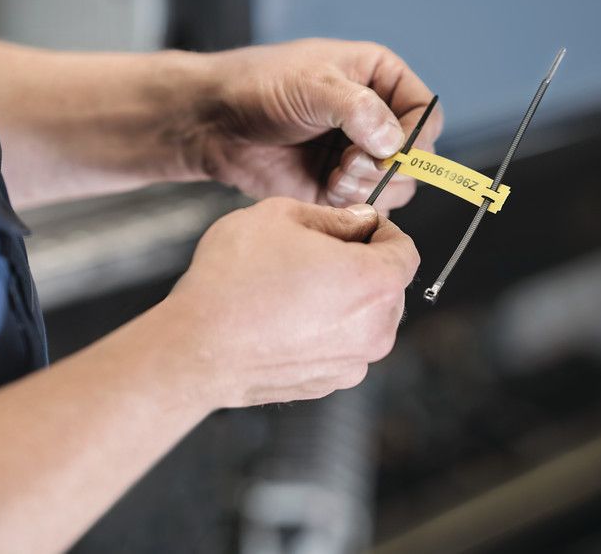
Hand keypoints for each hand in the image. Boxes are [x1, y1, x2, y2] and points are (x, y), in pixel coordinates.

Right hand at [166, 197, 419, 406]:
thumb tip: (360, 222)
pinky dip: (326, 331)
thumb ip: (334, 216)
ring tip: (294, 288)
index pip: (406, 250)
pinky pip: (342, 347)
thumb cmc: (233, 279)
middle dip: (363, 265)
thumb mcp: (280, 215)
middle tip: (316, 254)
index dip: (382, 231)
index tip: (355, 228)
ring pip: (366, 319)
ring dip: (345, 300)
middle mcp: (376, 329)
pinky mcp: (329, 384)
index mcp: (375, 282)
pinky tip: (286, 319)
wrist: (195, 348)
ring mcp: (353, 363)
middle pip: (389, 287)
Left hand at [181, 39, 442, 212]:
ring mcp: (359, 156)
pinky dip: (353, 206)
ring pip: (397, 187)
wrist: (216, 123)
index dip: (417, 137)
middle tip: (350, 163)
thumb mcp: (312, 84)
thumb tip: (394, 142)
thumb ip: (358, 109)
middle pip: (418, 158)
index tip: (392, 150)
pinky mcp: (340, 188)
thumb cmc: (260, 87)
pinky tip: (325, 190)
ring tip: (334, 176)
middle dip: (388, 167)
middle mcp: (377, 119)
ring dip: (369, 188)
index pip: (426, 114)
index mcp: (380, 80)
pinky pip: (368, 207)